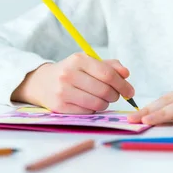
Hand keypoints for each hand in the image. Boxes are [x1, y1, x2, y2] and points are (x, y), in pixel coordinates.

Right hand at [11, 53, 134, 113]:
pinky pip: (87, 112)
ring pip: (98, 104)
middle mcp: (69, 74)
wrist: (42, 82)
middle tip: (114, 95)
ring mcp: (63, 91)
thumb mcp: (88, 62)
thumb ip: (109, 66)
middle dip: (115, 95)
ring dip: (105, 104)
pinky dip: (93, 109)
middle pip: (105, 91)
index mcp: (78, 60)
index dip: (122, 84)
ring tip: (101, 99)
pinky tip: (88, 103)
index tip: (130, 91)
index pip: (107, 74)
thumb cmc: (71, 71)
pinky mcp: (59, 107)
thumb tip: (126, 74)